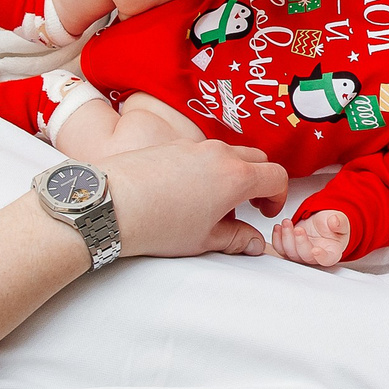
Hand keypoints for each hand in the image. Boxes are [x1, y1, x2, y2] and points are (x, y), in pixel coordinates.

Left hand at [97, 141, 286, 258]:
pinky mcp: (170, 145)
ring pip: (226, 154)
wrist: (110, 204)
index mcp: (236, 177)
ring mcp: (193, 146)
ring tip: (212, 202)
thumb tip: (254, 243)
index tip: (264, 213)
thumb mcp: (203, 240)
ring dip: (230, 173)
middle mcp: (219, 154)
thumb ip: (236, 239)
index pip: (276, 176)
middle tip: (247, 205)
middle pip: (256, 159)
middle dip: (259, 180)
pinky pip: (199, 152)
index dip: (278, 196)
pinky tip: (184, 192)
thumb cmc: (158, 225)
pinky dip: (204, 168)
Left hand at [271, 209, 350, 267]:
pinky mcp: (289, 249)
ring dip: (286, 238)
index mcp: (331, 253)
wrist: (322, 224)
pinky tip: (278, 227)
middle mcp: (314, 257)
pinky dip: (277, 238)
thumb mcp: (340, 221)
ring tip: (287, 223)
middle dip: (300, 242)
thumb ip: (339, 222)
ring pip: (290, 253)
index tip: (316, 250)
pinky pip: (280, 248)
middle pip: (305, 256)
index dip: (321, 257)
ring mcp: (300, 255)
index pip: (326, 259)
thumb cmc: (332, 227)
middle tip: (299, 229)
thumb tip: (335, 221)